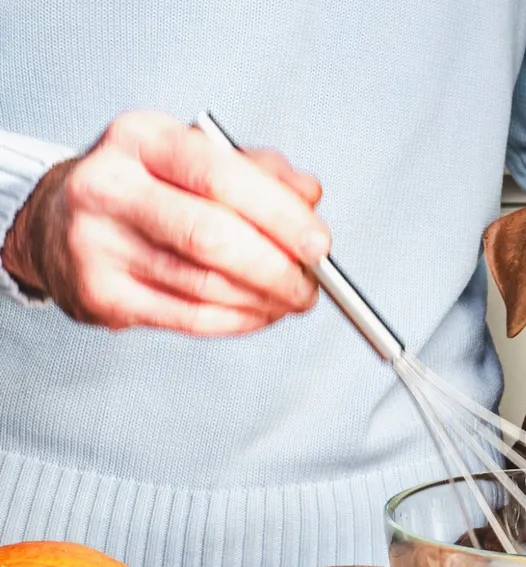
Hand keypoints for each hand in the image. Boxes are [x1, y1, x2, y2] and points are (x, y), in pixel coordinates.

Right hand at [1, 111, 330, 334]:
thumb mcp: (195, 159)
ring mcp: (98, 245)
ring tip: (289, 300)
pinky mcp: (100, 295)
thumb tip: (309, 197)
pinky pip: (188, 318)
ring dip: (262, 301)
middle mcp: (110, 187)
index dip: (279, 214)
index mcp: (140, 139)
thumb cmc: (142, 191)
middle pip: (210, 236)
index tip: (318, 243)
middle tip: (308, 284)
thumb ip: (259, 172)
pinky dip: (236, 321)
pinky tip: (258, 314)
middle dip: (275, 268)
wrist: (59, 225)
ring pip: (203, 285)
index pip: (219, 175)